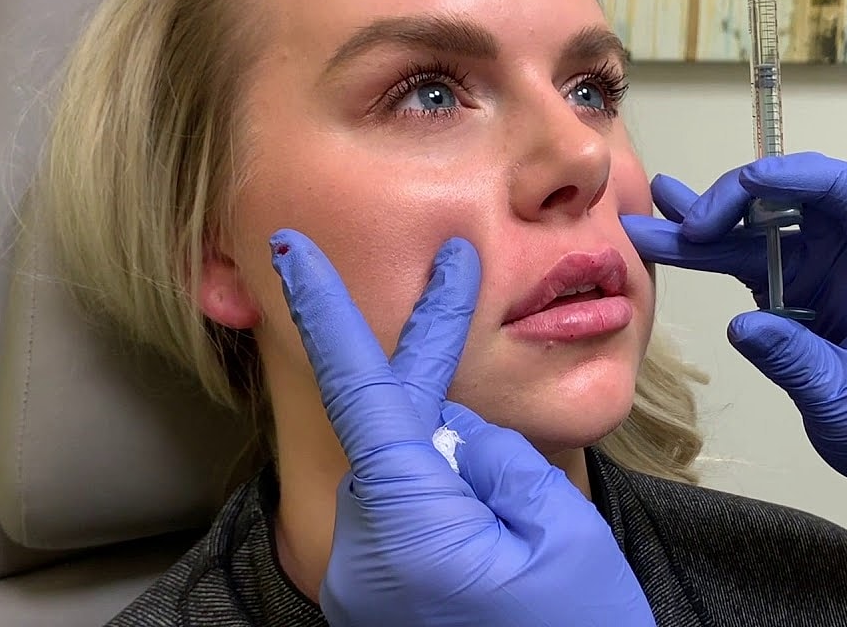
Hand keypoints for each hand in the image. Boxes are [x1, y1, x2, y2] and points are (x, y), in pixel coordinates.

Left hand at [270, 230, 654, 625]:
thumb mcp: (555, 526)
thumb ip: (491, 456)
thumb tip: (452, 430)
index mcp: (408, 523)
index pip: (357, 392)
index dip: (325, 313)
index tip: (291, 253)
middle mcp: (366, 552)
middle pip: (386, 425)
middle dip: (426, 364)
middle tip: (455, 281)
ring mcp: (367, 582)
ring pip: (405, 471)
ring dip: (455, 457)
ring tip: (521, 514)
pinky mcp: (381, 599)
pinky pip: (408, 515)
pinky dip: (447, 495)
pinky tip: (496, 526)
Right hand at [622, 153, 846, 510]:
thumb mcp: (844, 402)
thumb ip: (796, 362)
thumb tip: (741, 326)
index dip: (812, 176)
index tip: (753, 182)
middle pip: (802, 198)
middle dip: (743, 199)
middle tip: (691, 226)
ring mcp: (818, 269)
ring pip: (763, 226)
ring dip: (708, 220)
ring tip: (649, 218)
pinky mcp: (789, 287)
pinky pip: (744, 257)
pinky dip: (704, 249)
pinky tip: (662, 230)